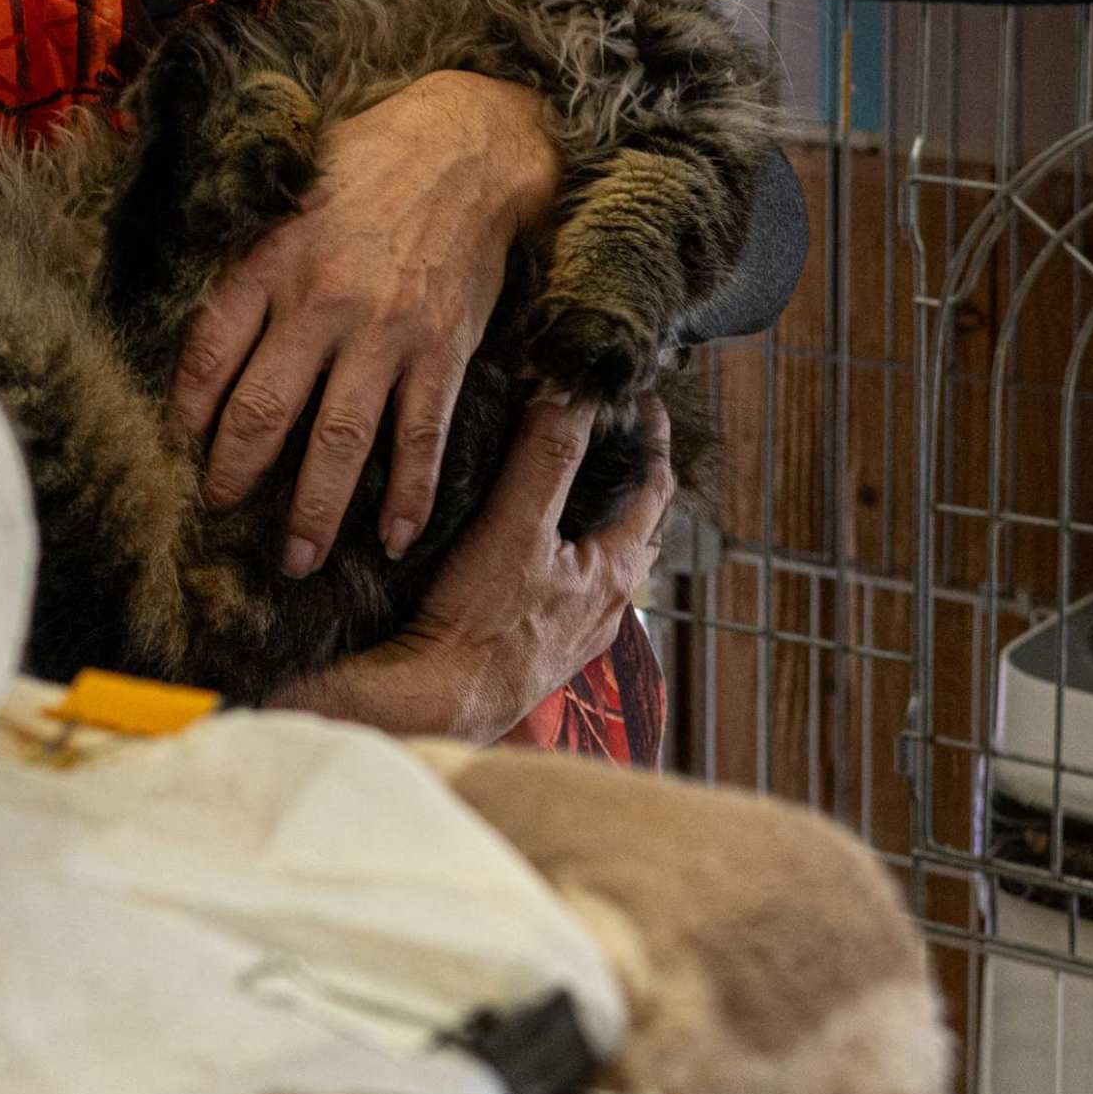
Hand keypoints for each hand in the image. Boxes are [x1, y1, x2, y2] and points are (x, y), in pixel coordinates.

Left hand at [170, 70, 560, 574]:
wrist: (468, 147)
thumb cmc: (364, 165)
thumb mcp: (282, 193)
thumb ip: (246, 261)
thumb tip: (207, 330)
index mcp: (270, 264)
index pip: (207, 356)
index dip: (185, 414)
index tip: (175, 453)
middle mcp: (322, 304)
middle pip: (265, 411)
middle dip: (237, 477)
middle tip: (219, 521)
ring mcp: (387, 334)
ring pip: (340, 441)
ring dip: (315, 510)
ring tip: (294, 562)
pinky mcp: (445, 351)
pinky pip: (420, 437)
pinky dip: (408, 495)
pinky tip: (392, 539)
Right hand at [274, 395, 675, 743]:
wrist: (438, 701)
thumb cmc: (481, 625)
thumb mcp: (515, 528)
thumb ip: (546, 458)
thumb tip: (571, 392)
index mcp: (617, 570)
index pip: (654, 489)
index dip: (650, 438)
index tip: (640, 397)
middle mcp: (609, 605)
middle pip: (631, 527)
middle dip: (620, 478)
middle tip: (598, 430)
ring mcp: (575, 632)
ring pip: (598, 562)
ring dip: (587, 520)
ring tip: (560, 483)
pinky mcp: (539, 649)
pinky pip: (564, 590)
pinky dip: (556, 557)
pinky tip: (525, 554)